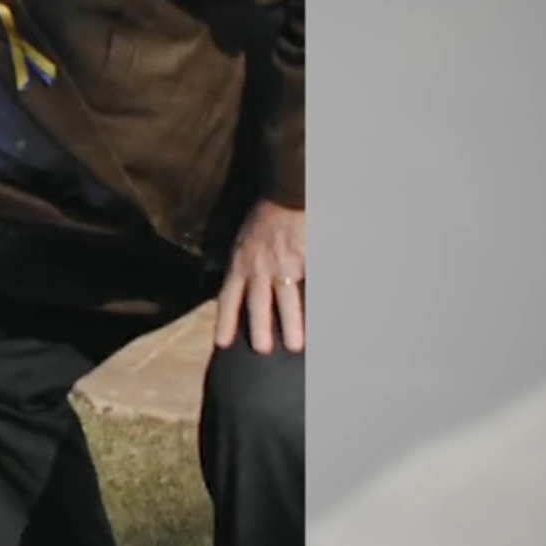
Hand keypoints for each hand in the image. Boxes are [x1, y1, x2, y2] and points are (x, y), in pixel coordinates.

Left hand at [215, 199, 305, 354]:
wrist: (286, 194)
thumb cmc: (263, 218)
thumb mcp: (242, 243)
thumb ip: (242, 267)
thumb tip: (238, 291)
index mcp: (241, 263)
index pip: (228, 297)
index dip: (225, 320)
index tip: (222, 343)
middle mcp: (260, 267)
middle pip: (258, 304)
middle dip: (260, 329)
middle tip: (263, 351)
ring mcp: (285, 264)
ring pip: (288, 299)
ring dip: (292, 324)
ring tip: (297, 346)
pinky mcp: (307, 259)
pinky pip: (313, 285)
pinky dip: (317, 303)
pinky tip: (323, 321)